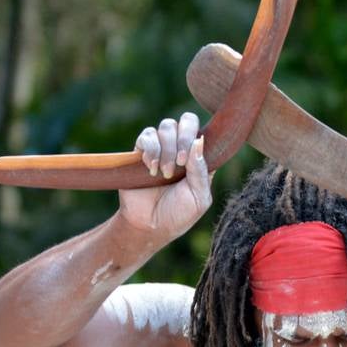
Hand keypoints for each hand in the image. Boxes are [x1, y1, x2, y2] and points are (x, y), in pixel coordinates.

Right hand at [119, 112, 212, 240]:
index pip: (205, 131)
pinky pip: (147, 136)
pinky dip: (150, 149)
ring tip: (164, 173)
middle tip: (180, 162)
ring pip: (166, 126)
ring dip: (167, 149)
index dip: (199, 138)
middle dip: (183, 138)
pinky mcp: (141, 151)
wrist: (149, 226)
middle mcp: (182, 149)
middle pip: (186, 121)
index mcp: (200, 158)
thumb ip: (200, 170)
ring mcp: (162, 148)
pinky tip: (151, 168)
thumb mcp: (199, 197)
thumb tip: (199, 141)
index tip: (189, 160)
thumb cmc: (179, 214)